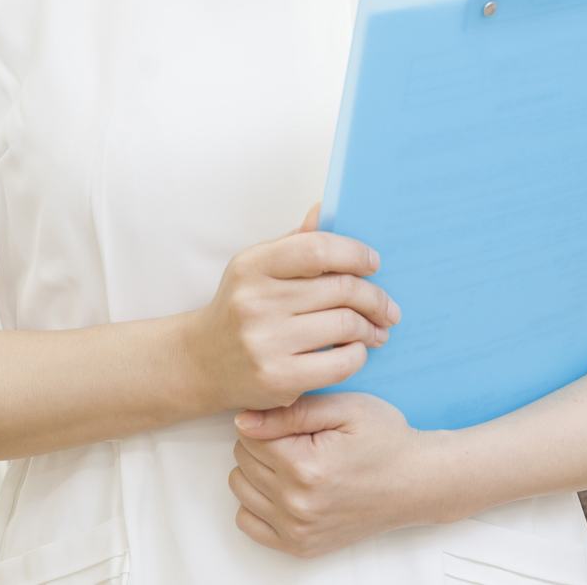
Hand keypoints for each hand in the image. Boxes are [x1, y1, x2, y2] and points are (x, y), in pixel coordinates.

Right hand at [183, 206, 400, 412]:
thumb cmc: (239, 308)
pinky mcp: (277, 378)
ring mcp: (265, 342)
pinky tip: (357, 350)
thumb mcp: (257, 268)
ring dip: (371, 327)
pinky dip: (358, 354)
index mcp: (252, 266)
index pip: (317, 249)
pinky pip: (339, 362)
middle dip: (374, 296)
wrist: (200, 362)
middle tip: (387, 306)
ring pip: (345, 324)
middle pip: (340, 288)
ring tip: (377, 329)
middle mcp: (255, 302)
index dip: (355, 253)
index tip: (372, 263)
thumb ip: (294, 243)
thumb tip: (324, 209)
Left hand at [230, 392, 445, 557]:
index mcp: (306, 467)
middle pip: (243, 460)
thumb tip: (244, 420)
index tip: (294, 421)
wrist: (417, 482)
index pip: (249, 435)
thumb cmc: (387, 442)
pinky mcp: (300, 546)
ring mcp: (298, 530)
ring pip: (241, 488)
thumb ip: (291, 411)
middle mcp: (298, 504)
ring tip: (293, 460)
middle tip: (299, 438)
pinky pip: (249, 522)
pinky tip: (284, 487)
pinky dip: (258, 502)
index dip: (269, 419)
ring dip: (258, 470)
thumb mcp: (345, 408)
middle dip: (263, 442)